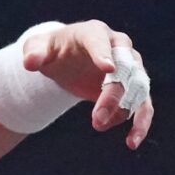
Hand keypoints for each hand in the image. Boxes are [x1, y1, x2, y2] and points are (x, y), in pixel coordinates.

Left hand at [22, 20, 155, 148]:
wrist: (66, 60)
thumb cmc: (52, 50)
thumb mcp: (37, 48)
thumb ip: (33, 52)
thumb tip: (30, 62)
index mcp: (94, 32)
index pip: (101, 41)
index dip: (104, 54)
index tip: (108, 69)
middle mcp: (119, 46)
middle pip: (124, 68)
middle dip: (113, 94)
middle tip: (96, 119)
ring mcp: (131, 66)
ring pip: (138, 88)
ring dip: (123, 111)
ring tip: (100, 127)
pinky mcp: (133, 87)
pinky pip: (144, 105)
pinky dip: (140, 123)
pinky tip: (131, 142)